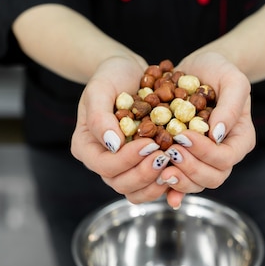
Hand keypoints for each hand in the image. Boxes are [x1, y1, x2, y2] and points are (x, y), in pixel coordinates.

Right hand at [71, 55, 174, 203]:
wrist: (129, 73)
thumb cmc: (111, 76)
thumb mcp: (100, 88)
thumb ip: (100, 116)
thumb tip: (113, 145)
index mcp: (86, 147)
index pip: (105, 166)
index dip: (127, 159)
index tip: (149, 143)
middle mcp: (102, 162)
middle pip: (120, 184)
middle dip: (144, 173)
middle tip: (164, 156)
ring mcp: (122, 168)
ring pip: (135, 192)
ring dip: (155, 183)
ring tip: (172, 165)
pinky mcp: (140, 167)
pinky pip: (150, 187)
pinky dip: (165, 184)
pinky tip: (178, 171)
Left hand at [158, 52, 255, 207]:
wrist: (198, 69)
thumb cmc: (219, 70)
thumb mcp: (232, 78)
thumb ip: (231, 105)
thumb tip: (218, 134)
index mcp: (239, 139)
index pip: (226, 158)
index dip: (205, 152)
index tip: (183, 136)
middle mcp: (223, 154)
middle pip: (213, 178)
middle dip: (190, 169)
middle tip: (169, 152)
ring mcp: (204, 160)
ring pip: (196, 184)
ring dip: (178, 179)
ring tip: (160, 166)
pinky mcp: (185, 160)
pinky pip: (179, 182)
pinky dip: (169, 187)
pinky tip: (158, 183)